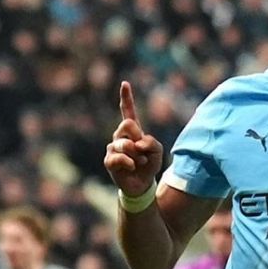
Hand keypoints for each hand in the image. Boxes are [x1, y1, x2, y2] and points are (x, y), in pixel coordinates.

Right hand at [103, 81, 163, 196]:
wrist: (142, 185)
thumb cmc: (149, 165)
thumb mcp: (158, 151)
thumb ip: (151, 142)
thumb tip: (137, 143)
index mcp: (133, 131)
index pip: (128, 111)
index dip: (126, 98)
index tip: (125, 83)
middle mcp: (120, 136)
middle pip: (127, 124)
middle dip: (137, 136)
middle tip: (141, 149)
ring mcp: (113, 148)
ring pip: (125, 144)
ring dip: (137, 155)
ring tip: (139, 162)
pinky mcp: (109, 161)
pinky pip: (119, 157)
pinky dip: (130, 163)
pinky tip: (132, 167)